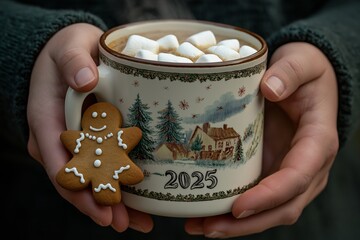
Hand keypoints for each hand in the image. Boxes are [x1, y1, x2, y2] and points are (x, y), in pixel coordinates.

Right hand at [27, 23, 152, 232]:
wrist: (71, 56)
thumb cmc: (68, 51)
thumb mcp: (69, 46)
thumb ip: (73, 61)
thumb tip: (85, 80)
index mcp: (46, 118)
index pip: (57, 160)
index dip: (77, 187)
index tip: (100, 207)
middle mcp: (57, 138)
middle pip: (74, 179)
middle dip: (97, 203)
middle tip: (123, 223)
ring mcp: (72, 143)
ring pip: (87, 179)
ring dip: (109, 201)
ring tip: (136, 221)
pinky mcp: (88, 142)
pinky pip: (99, 167)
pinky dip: (115, 184)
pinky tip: (136, 200)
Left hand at [185, 42, 338, 237]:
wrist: (301, 81)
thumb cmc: (304, 72)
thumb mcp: (301, 63)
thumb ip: (289, 72)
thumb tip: (270, 89)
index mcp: (317, 142)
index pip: (297, 178)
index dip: (269, 196)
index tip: (239, 207)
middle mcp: (307, 166)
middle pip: (283, 207)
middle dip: (247, 223)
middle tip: (208, 228)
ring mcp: (289, 173)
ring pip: (268, 211)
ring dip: (235, 225)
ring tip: (198, 226)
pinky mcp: (271, 171)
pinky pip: (256, 198)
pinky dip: (232, 211)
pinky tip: (204, 213)